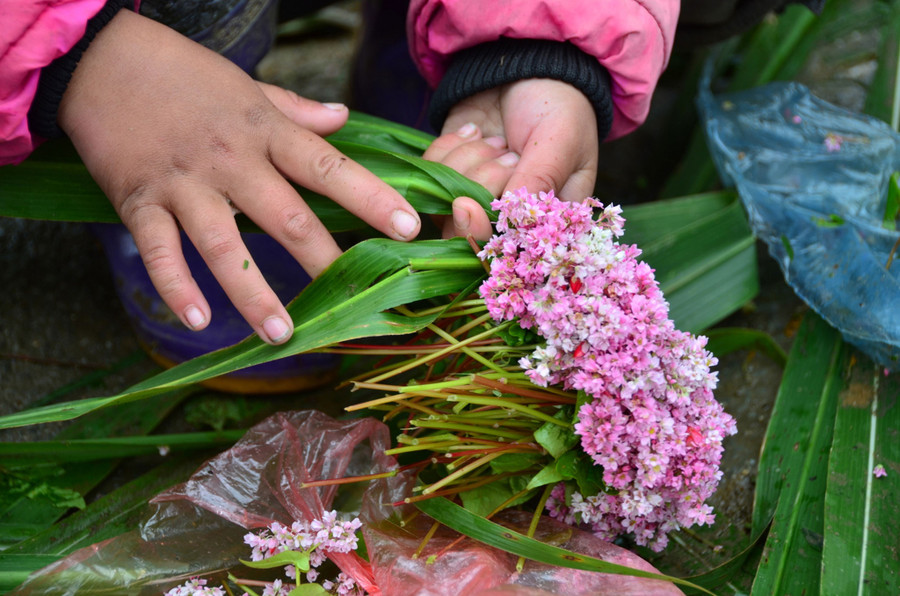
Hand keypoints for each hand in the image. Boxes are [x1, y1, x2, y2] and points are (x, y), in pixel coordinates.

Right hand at [58, 10, 420, 344]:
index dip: (371, 197)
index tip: (409, 228)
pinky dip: (177, 288)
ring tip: (283, 334)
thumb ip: (297, 110)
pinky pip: (160, 252)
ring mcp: (184, 184)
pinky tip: (199, 323)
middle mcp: (232, 161)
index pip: (329, 167)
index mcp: (265, 132)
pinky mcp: (140, 201)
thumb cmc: (183, 74)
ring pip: (225, 246)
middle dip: (323, 260)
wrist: (101, 60)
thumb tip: (344, 117)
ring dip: (255, 293)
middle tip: (355, 300)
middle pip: (287, 216)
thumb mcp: (249, 86)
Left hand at [424, 78, 597, 239]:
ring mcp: (474, 201)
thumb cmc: (559, 104)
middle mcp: (508, 221)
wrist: (527, 64)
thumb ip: (537, 182)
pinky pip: (428, 177)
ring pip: (444, 205)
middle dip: (476, 185)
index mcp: (548, 222)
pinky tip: (473, 131)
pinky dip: (447, 148)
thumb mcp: (560, 141)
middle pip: (468, 235)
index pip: (508, 252)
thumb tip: (510, 223)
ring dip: (465, 161)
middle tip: (502, 149)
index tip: (466, 205)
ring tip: (495, 138)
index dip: (480, 236)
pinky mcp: (449, 178)